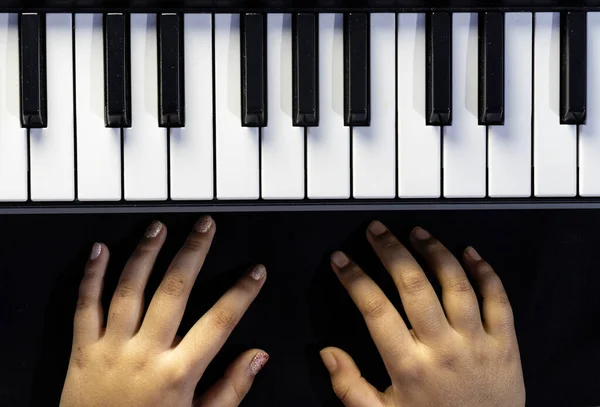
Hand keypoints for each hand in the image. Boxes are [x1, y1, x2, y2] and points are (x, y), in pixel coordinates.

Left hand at [60, 216, 267, 406]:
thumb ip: (231, 388)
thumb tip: (258, 356)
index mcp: (178, 373)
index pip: (219, 322)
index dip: (242, 293)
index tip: (255, 273)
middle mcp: (145, 354)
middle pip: (174, 290)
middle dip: (193, 252)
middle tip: (205, 226)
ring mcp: (111, 349)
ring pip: (130, 289)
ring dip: (146, 253)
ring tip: (160, 227)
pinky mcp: (83, 349)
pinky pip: (85, 306)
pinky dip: (92, 275)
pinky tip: (101, 249)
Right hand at [321, 221, 524, 406]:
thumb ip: (349, 386)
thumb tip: (326, 351)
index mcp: (408, 367)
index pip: (375, 309)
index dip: (354, 279)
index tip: (340, 259)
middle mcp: (443, 349)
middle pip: (414, 286)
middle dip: (390, 251)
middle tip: (375, 230)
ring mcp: (478, 343)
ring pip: (455, 284)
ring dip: (434, 251)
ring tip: (416, 232)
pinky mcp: (506, 344)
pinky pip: (498, 299)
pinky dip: (485, 271)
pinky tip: (469, 252)